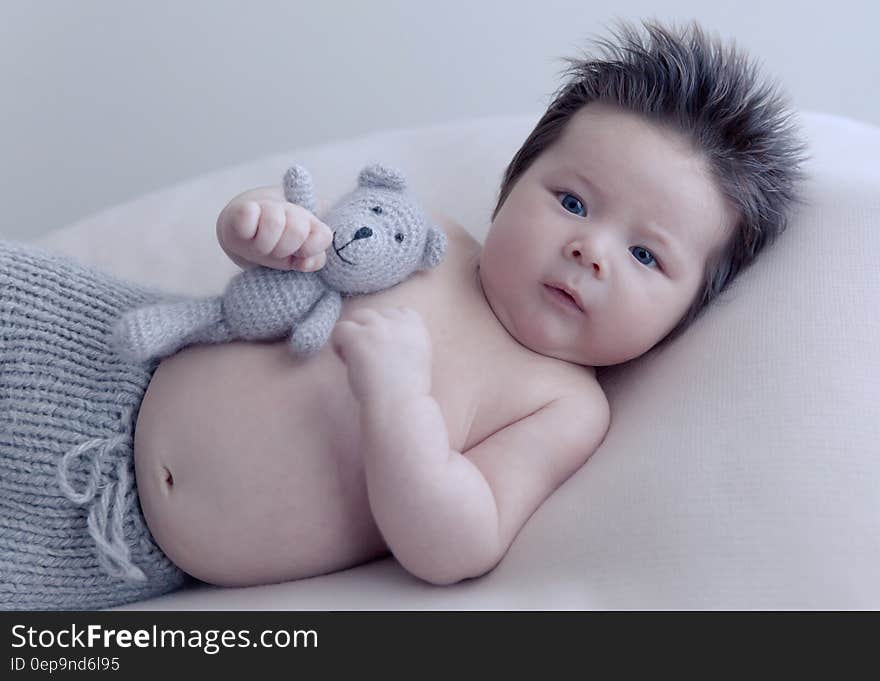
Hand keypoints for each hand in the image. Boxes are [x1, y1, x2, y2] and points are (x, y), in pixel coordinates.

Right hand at [218, 197, 332, 271]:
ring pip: (274, 222)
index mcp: (309, 223)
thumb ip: (313, 260)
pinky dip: (247, 228)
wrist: (242, 235)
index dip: (309, 251)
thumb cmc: (275, 247)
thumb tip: (305, 263)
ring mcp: (267, 207)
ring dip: (265, 244)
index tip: (296, 256)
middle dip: (284, 249)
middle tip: (274, 250)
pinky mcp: (243, 207)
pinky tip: (246, 234)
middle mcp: (292, 210)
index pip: (324, 236)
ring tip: (260, 246)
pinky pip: (248, 214)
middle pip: (298, 229)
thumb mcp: (297, 258)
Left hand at [332, 307, 431, 403]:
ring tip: (356, 359)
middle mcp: (398, 323)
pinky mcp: (357, 337)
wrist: (399, 405)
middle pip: (375, 313)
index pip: (398, 312)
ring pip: (356, 317)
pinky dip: (338, 345)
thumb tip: (382, 339)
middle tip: (368, 357)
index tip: (383, 348)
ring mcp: (377, 327)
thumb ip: (405, 342)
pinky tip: (346, 362)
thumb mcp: (418, 359)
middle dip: (368, 331)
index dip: (387, 328)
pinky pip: (339, 329)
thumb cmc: (407, 392)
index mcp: (417, 328)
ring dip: (353, 335)